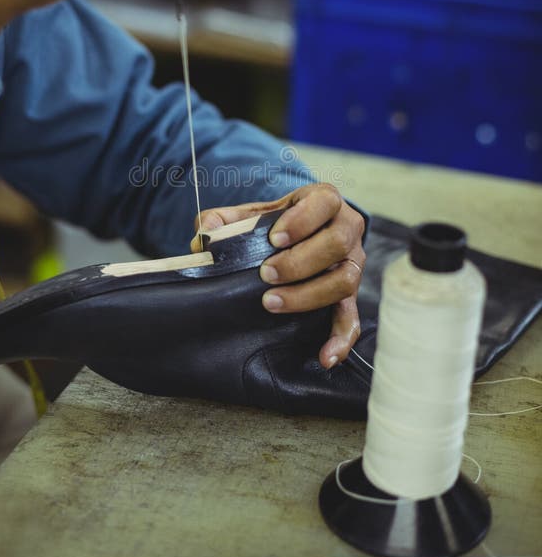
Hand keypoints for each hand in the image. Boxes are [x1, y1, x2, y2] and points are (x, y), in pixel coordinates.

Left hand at [191, 184, 365, 368]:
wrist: (295, 236)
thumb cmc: (273, 223)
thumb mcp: (249, 214)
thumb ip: (222, 219)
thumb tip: (204, 236)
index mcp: (325, 200)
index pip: (325, 203)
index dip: (302, 221)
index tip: (274, 239)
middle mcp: (347, 229)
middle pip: (337, 244)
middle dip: (300, 262)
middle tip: (266, 274)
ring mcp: (352, 263)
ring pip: (345, 280)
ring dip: (309, 295)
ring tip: (272, 302)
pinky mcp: (350, 295)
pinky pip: (351, 318)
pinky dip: (341, 339)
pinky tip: (324, 356)